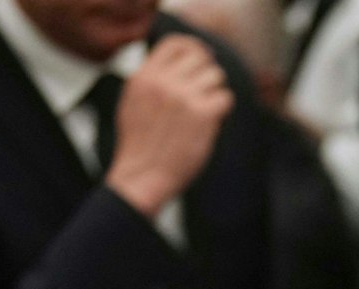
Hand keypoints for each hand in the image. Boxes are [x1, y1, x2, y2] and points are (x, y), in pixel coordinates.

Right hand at [107, 35, 233, 216]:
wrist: (142, 176)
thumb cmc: (140, 144)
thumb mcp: (133, 101)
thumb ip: (152, 78)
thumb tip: (179, 60)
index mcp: (144, 76)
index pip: (175, 42)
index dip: (193, 47)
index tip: (203, 58)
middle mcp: (163, 82)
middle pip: (201, 57)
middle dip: (207, 73)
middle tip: (204, 93)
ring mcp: (184, 97)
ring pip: (216, 76)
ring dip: (214, 93)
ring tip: (202, 113)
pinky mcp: (203, 114)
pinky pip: (225, 98)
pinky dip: (221, 111)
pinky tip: (209, 124)